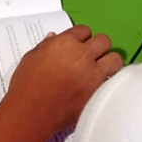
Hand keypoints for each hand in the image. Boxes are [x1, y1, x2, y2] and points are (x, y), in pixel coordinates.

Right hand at [6, 26, 122, 134]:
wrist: (32, 111)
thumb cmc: (27, 83)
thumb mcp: (31, 57)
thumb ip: (46, 45)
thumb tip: (54, 38)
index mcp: (66, 42)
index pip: (84, 30)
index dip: (81, 37)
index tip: (78, 44)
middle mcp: (83, 55)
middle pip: (103, 40)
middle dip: (99, 46)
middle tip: (92, 55)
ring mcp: (93, 74)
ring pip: (115, 59)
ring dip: (109, 62)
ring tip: (102, 69)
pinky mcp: (98, 92)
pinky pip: (111, 81)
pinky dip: (107, 81)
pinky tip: (98, 85)